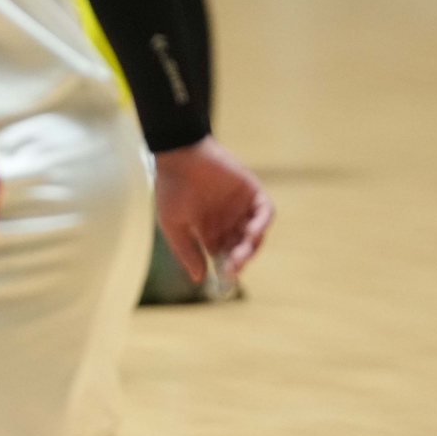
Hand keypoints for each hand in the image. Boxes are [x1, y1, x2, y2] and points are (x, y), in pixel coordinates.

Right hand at [153, 135, 273, 282]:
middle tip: (234, 266)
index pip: (224, 256)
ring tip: (242, 251)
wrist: (180, 156)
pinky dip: (262, 223)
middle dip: (240, 259)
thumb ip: (187, 252)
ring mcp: (241, 207)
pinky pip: (265, 211)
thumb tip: (199, 279)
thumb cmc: (171, 190)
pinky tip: (252, 232)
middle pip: (241, 248)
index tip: (225, 278)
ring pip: (255, 234)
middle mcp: (227, 222)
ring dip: (252, 245)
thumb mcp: (173, 226)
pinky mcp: (252, 192)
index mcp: (208, 232)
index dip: (227, 268)